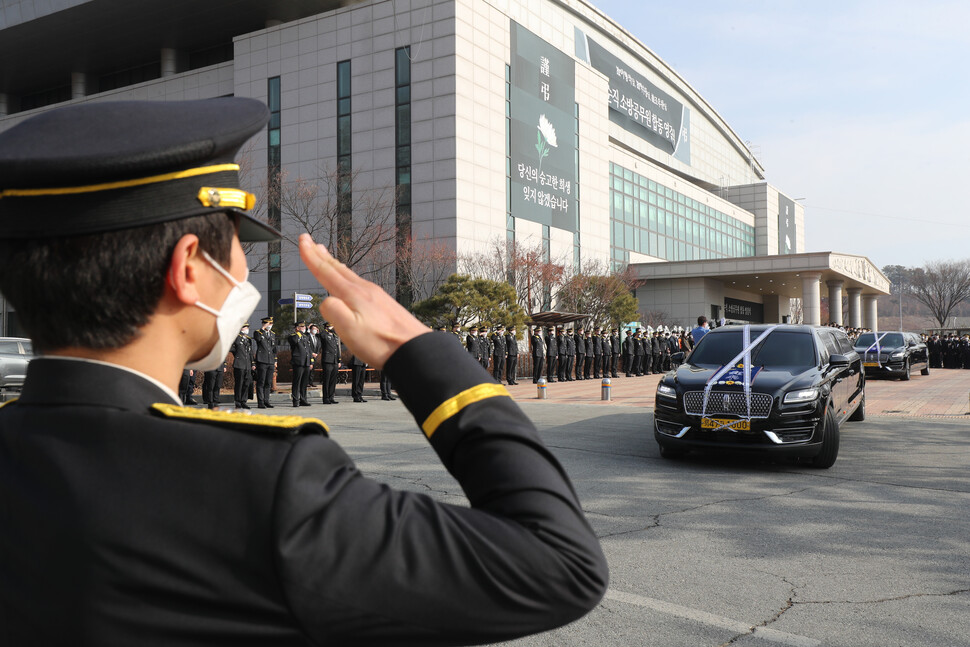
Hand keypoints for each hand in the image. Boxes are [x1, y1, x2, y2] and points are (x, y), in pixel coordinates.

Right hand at [299, 234, 427, 367]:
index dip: (311, 256)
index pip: (326, 271)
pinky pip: (360, 284)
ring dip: (335, 264)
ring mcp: (376, 295)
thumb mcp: (349, 330)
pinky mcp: (384, 304)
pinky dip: (349, 277)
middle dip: (322, 255)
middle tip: (311, 242)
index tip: (303, 240)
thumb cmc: (382, 343)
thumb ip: (333, 311)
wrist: (414, 349)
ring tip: (327, 257)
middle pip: (338, 268)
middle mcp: (365, 290)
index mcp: (354, 294)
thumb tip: (326, 300)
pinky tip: (351, 282)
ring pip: (350, 275)